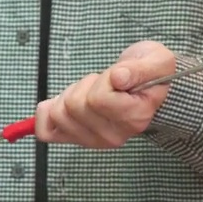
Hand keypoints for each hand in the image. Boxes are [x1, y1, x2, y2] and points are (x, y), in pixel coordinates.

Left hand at [36, 41, 176, 148]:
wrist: (147, 88)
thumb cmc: (149, 73)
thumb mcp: (156, 61)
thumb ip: (139, 69)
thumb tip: (118, 78)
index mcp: (134, 117)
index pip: (97, 99)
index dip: (102, 80)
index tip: (116, 76)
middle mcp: (113, 135)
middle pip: (74, 106)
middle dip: (83, 86)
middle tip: (101, 84)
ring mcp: (93, 140)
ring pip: (59, 115)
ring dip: (69, 96)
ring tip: (89, 92)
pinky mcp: (76, 140)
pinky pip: (46, 132)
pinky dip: (47, 113)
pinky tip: (62, 103)